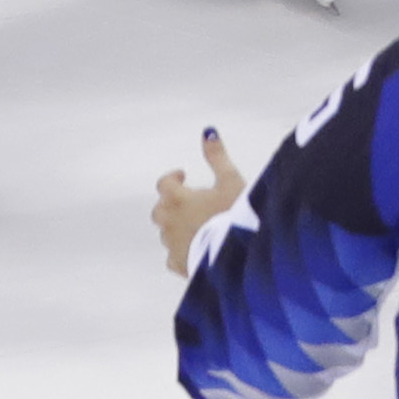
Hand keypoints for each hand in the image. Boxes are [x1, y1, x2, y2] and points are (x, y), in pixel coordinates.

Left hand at [152, 127, 247, 276]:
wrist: (238, 255)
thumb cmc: (233, 215)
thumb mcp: (230, 180)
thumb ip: (217, 156)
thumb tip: (208, 132)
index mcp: (177, 199)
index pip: (164, 184)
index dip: (173, 178)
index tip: (183, 176)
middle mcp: (169, 222)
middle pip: (160, 210)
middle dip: (172, 204)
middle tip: (191, 202)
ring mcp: (172, 246)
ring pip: (166, 234)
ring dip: (177, 227)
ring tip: (198, 226)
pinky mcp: (179, 266)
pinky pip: (173, 257)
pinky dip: (181, 251)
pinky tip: (197, 250)